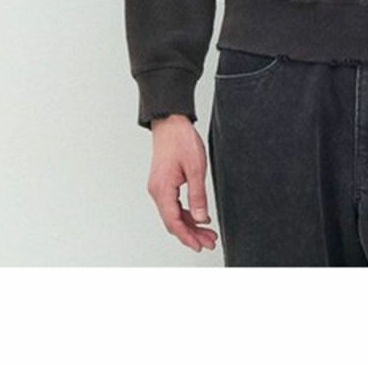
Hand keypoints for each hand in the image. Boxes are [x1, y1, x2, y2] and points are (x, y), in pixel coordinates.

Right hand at [147, 114, 218, 252]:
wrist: (170, 122)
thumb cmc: (181, 140)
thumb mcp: (196, 168)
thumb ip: (198, 195)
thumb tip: (202, 219)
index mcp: (162, 190)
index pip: (174, 222)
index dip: (188, 237)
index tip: (200, 246)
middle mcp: (157, 191)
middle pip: (173, 222)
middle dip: (191, 234)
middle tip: (209, 242)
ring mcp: (159, 188)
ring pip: (174, 214)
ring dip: (190, 225)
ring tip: (208, 232)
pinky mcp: (163, 183)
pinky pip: (174, 204)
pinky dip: (186, 213)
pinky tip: (199, 217)